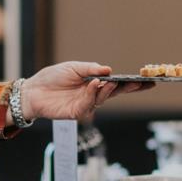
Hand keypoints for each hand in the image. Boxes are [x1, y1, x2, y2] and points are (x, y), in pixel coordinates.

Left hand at [19, 62, 151, 122]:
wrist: (33, 91)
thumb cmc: (52, 78)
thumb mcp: (73, 68)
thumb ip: (91, 69)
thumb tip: (109, 70)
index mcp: (94, 83)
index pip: (117, 83)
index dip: (131, 83)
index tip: (147, 79)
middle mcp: (92, 95)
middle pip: (116, 93)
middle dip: (130, 88)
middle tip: (142, 83)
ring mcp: (85, 104)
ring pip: (103, 98)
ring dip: (109, 89)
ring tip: (113, 81)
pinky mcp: (76, 112)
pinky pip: (89, 103)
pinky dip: (93, 93)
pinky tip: (93, 84)